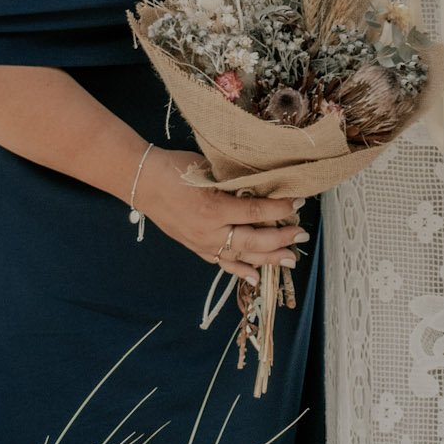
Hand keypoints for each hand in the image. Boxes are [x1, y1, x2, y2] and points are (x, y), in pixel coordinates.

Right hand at [137, 151, 308, 282]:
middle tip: (302, 236)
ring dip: (268, 258)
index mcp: (215, 208)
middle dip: (282, 239)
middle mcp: (210, 232)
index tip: (299, 202)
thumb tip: (263, 186)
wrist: (142, 181)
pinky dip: (240, 270)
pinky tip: (255, 275)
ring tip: (289, 259)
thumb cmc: (175, 168)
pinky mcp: (195, 247)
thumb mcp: (208, 169)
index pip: (257, 213)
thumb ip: (234, 182)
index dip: (281, 208)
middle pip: (254, 241)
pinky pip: (222, 263)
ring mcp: (202, 243)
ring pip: (242, 257)